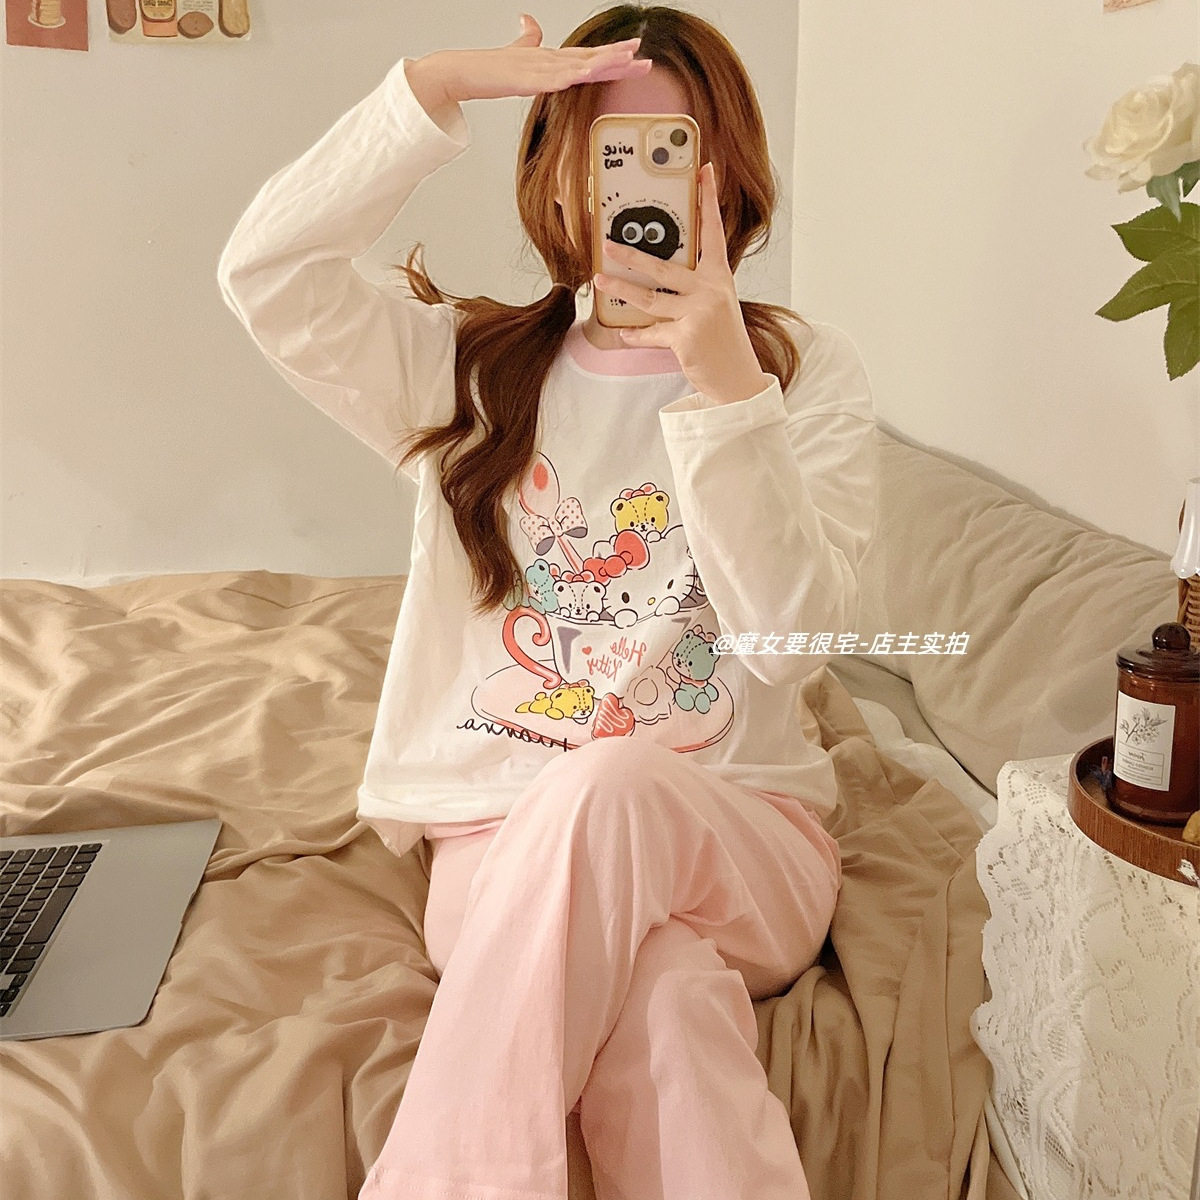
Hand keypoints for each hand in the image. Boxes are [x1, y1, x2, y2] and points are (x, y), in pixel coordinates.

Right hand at [407, 13, 652, 125]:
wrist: (466, 71)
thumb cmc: (491, 67)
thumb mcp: (517, 53)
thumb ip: (527, 40)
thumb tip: (529, 21)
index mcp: (553, 59)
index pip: (589, 56)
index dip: (613, 54)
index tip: (636, 53)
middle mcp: (551, 60)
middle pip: (591, 59)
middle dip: (619, 60)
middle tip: (645, 61)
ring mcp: (541, 69)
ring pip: (579, 65)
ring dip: (604, 63)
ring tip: (626, 62)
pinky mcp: (528, 79)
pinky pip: (555, 78)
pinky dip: (572, 76)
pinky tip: (587, 74)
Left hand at [593, 162, 770, 404]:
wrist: (738, 378)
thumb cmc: (724, 340)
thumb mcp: (717, 304)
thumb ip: (694, 286)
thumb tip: (658, 272)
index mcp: (720, 277)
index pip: (712, 231)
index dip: (708, 199)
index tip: (703, 170)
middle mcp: (710, 291)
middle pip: (664, 267)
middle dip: (631, 255)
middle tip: (606, 243)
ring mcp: (698, 314)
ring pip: (650, 299)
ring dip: (621, 291)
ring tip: (600, 282)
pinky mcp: (686, 338)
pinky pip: (651, 333)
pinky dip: (635, 335)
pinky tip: (621, 333)